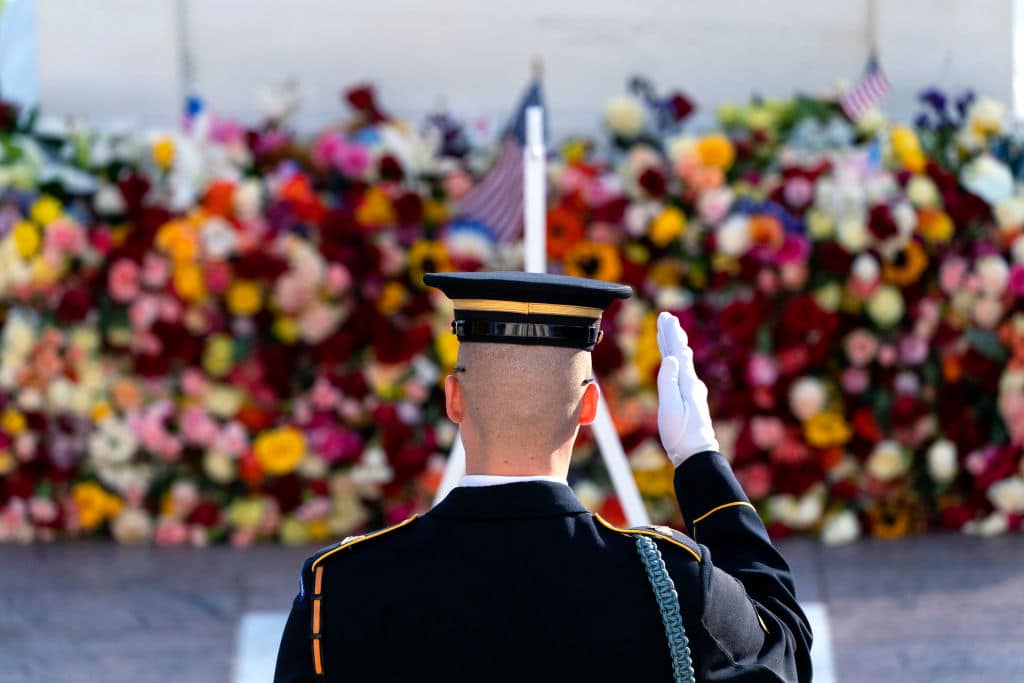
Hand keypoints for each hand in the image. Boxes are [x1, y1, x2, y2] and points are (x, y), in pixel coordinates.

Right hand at [656, 312, 718, 465]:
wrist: (696, 455)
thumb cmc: (681, 435)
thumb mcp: (671, 408)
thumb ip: (669, 383)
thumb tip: (671, 358)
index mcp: (687, 383)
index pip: (678, 352)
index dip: (670, 334)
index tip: (666, 317)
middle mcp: (691, 384)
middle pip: (681, 353)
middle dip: (673, 335)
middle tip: (668, 318)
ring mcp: (691, 392)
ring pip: (682, 362)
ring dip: (676, 346)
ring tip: (672, 333)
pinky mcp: (689, 401)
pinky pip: (681, 373)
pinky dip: (677, 361)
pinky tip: (678, 361)